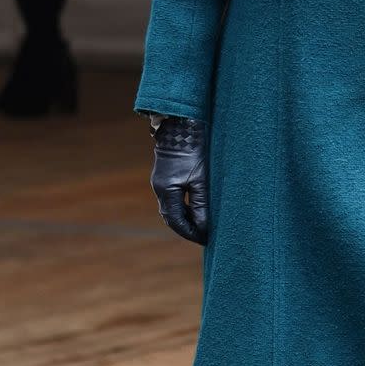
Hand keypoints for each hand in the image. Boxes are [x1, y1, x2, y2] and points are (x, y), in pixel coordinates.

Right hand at [150, 116, 207, 244]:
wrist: (181, 126)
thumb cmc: (193, 150)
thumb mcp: (201, 179)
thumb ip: (202, 204)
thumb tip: (204, 227)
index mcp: (167, 190)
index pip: (176, 221)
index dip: (191, 233)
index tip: (205, 240)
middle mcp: (159, 188)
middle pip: (171, 217)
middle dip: (187, 228)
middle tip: (204, 236)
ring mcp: (160, 182)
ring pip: (171, 208)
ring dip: (185, 218)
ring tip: (202, 226)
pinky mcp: (164, 177)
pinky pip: (172, 199)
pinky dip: (183, 207)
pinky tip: (195, 209)